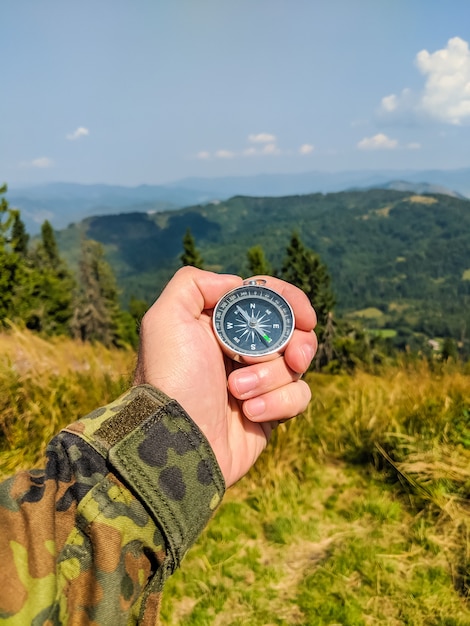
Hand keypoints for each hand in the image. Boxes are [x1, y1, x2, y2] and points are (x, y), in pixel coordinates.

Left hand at [134, 267, 316, 487]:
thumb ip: (194, 283)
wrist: (177, 440)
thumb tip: (237, 284)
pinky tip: (249, 413)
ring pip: (295, 365)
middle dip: (295, 342)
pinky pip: (298, 397)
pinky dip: (277, 403)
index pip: (267, 300)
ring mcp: (257, 381)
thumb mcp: (165, 319)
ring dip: (270, 377)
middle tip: (292, 356)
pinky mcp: (270, 411)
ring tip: (237, 391)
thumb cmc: (172, 378)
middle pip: (292, 331)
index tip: (304, 316)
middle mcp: (240, 350)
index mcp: (220, 325)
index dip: (290, 302)